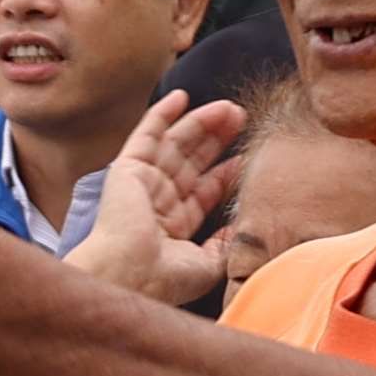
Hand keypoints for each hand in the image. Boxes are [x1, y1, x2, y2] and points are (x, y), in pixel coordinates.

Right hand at [64, 91, 243, 309]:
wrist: (132, 274)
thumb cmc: (166, 278)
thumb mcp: (209, 264)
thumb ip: (226, 244)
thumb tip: (240, 227)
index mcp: (172, 227)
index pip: (202, 193)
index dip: (224, 174)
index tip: (247, 157)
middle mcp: (156, 203)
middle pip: (191, 162)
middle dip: (216, 141)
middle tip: (241, 120)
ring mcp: (142, 184)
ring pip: (175, 145)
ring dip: (201, 123)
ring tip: (229, 108)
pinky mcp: (128, 169)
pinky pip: (147, 134)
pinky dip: (162, 114)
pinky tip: (181, 96)